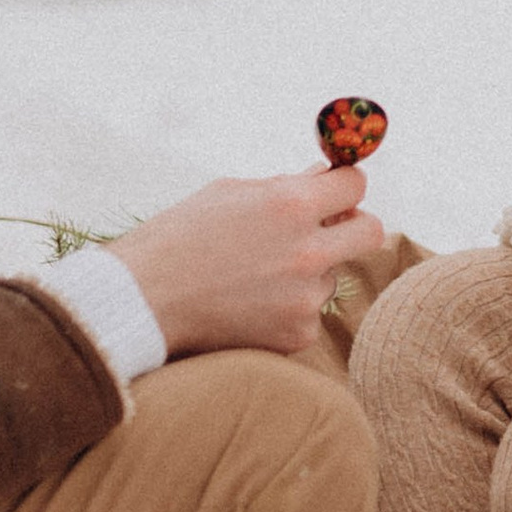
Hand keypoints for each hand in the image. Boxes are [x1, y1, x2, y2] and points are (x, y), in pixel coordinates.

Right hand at [114, 164, 386, 358]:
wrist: (141, 302)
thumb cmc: (177, 237)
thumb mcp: (228, 193)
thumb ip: (283, 185)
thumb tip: (323, 177)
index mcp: (291, 205)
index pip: (355, 185)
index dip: (344, 186)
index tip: (335, 192)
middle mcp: (307, 251)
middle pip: (370, 232)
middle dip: (354, 225)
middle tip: (329, 229)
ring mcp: (305, 298)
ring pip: (332, 275)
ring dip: (308, 271)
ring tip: (254, 275)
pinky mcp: (297, 334)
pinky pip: (310, 313)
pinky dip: (289, 308)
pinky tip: (249, 304)